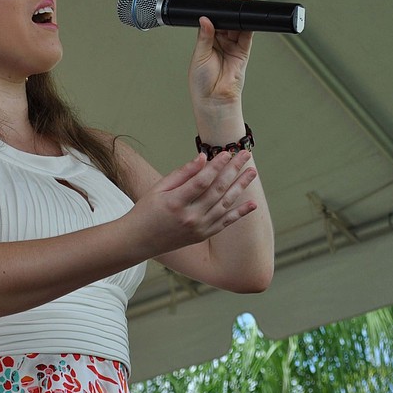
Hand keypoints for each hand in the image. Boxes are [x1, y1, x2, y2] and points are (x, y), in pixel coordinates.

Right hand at [126, 150, 257, 256]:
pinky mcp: (203, 235)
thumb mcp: (158, 188)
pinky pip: (225, 223)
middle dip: (233, 170)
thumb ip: (182, 174)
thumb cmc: (146, 211)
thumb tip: (203, 158)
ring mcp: (199, 228)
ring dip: (240, 187)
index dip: (216, 166)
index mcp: (175, 203)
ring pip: (225, 204)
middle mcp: (190, 217)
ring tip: (252, 172)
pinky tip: (252, 204)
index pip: (202, 181)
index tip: (226, 152)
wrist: (139, 241)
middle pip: (217, 190)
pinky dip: (240, 213)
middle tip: (245, 155)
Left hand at [189, 0, 253, 108]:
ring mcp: (231, 46)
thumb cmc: (202, 82)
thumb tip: (205, 19)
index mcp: (205, 42)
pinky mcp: (243, 52)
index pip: (207, 20)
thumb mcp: (199, 55)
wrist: (214, 98)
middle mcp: (218, 42)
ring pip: (235, 25)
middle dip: (224, 6)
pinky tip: (245, 12)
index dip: (208, 7)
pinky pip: (246, 34)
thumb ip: (204, 37)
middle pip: (223, 20)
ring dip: (235, 12)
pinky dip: (247, 23)